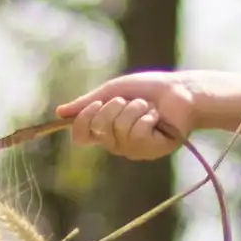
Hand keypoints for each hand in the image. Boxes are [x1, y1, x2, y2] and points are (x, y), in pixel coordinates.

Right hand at [60, 74, 201, 160]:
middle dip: (114, 107)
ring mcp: (133, 149)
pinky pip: (137, 134)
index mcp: (104, 129)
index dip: (83, 121)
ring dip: (134, 109)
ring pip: (119, 130)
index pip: (80, 136)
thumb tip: (60, 112)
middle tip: (130, 101)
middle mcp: (116, 143)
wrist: (180, 90)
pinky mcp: (151, 151)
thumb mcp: (113, 91)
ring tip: (148, 107)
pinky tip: (157, 117)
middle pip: (99, 129)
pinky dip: (147, 117)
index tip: (96, 103)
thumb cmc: (148, 89)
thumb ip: (88, 103)